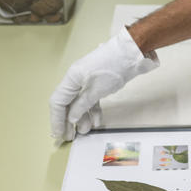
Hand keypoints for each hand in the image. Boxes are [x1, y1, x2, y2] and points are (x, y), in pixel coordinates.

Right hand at [48, 26, 158, 140]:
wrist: (133, 53)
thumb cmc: (113, 67)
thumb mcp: (96, 90)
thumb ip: (82, 105)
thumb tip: (71, 118)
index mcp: (71, 78)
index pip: (58, 102)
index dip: (56, 119)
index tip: (58, 134)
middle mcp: (77, 79)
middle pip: (68, 104)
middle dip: (68, 121)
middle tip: (69, 137)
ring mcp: (89, 81)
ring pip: (81, 103)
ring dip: (82, 118)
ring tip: (85, 131)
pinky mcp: (101, 83)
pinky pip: (92, 100)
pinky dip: (94, 111)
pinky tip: (97, 121)